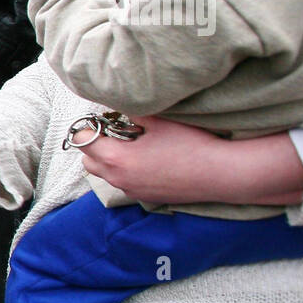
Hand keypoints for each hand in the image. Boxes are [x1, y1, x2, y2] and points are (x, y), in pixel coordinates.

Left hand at [78, 114, 302, 205]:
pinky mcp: (144, 197)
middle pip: (88, 160)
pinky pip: (123, 182)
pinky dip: (125, 170)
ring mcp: (131, 190)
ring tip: (131, 144)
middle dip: (94, 144)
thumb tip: (117, 105)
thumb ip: (131, 111)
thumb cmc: (191, 144)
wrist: (220, 174)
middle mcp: (118, 178)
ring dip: (109, 159)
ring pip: (104, 174)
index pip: (82, 140)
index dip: (89, 125)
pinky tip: (147, 159)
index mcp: (116, 158)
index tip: (104, 117)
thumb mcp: (158, 120)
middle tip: (115, 129)